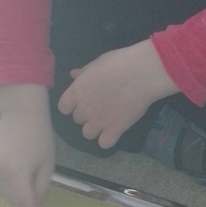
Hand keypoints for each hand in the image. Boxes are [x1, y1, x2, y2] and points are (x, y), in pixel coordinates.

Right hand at [0, 84, 54, 206]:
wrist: (20, 112)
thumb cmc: (39, 136)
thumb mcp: (47, 164)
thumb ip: (40, 189)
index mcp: (17, 172)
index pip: (24, 204)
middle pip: (14, 199)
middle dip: (26, 198)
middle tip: (37, 177)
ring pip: (5, 193)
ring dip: (17, 191)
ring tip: (26, 167)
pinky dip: (8, 183)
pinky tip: (16, 166)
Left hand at [57, 40, 179, 148]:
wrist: (142, 73)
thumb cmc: (119, 63)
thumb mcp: (97, 63)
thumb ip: (84, 73)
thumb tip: (73, 75)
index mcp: (77, 92)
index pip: (63, 107)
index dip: (72, 104)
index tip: (81, 100)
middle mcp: (84, 109)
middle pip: (77, 119)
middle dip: (87, 113)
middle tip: (101, 105)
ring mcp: (98, 122)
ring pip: (87, 133)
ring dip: (94, 128)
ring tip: (106, 119)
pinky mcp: (114, 130)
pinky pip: (104, 143)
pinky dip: (108, 139)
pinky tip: (114, 131)